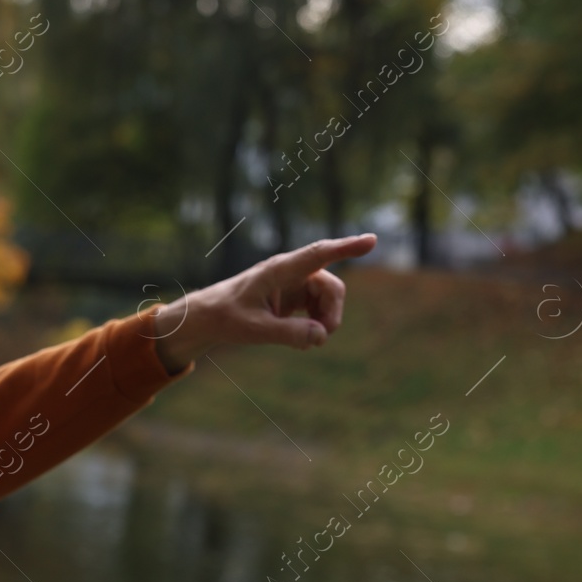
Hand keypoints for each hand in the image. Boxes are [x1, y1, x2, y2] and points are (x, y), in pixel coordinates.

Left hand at [150, 233, 378, 371]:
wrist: (209, 317)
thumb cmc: (227, 317)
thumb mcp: (254, 330)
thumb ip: (288, 333)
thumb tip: (322, 336)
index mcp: (280, 270)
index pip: (319, 255)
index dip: (346, 248)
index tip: (371, 240)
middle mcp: (291, 272)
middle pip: (331, 286)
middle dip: (333, 312)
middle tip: (322, 337)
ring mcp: (294, 283)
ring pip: (328, 298)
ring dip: (325, 321)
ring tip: (307, 341)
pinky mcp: (294, 296)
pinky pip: (319, 307)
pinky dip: (317, 323)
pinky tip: (303, 337)